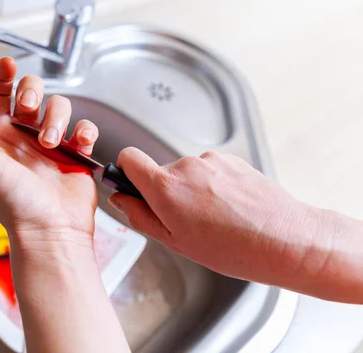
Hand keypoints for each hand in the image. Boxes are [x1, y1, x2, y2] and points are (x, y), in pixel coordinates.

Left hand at [0, 57, 99, 248]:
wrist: (50, 231)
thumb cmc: (13, 204)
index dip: (3, 75)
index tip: (7, 64)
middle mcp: (24, 137)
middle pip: (32, 92)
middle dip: (32, 92)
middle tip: (29, 107)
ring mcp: (52, 144)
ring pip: (60, 106)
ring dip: (57, 118)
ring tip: (51, 143)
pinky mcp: (76, 153)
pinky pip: (85, 127)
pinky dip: (84, 131)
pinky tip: (77, 145)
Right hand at [109, 148, 320, 288]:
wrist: (284, 239)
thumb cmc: (233, 248)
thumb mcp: (175, 242)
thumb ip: (140, 217)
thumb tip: (120, 200)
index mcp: (165, 187)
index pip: (129, 158)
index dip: (127, 171)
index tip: (132, 186)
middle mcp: (186, 166)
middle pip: (160, 171)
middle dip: (166, 192)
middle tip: (185, 220)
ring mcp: (211, 160)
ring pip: (187, 172)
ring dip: (192, 189)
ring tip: (214, 217)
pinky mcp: (231, 158)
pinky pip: (209, 169)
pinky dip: (212, 184)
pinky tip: (228, 207)